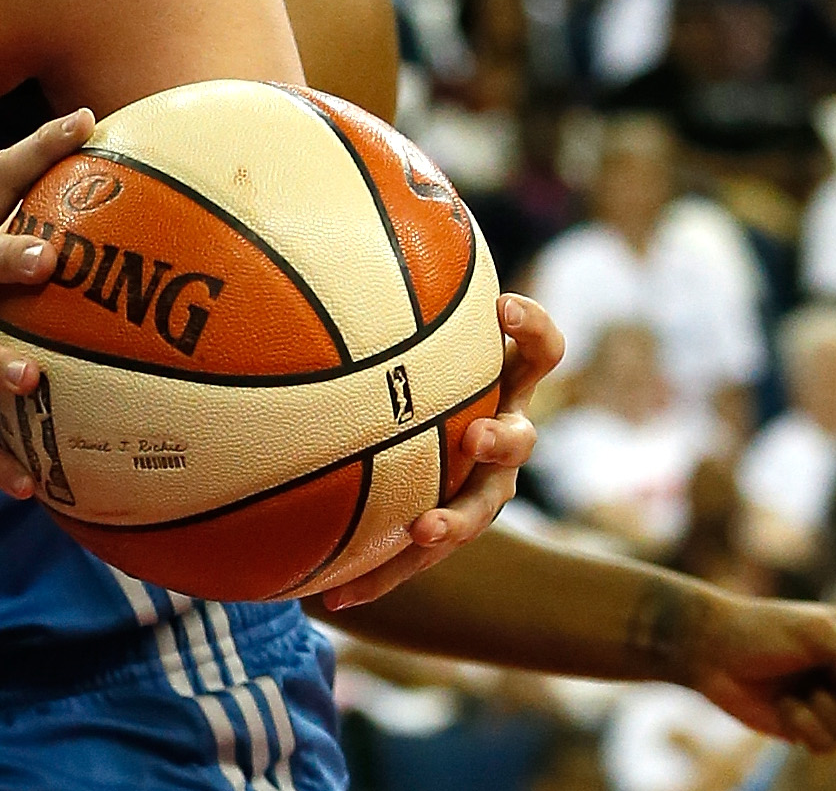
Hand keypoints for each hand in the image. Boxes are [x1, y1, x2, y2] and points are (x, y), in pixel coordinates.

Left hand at [320, 292, 564, 611]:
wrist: (409, 454)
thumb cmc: (400, 371)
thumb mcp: (394, 334)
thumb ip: (370, 295)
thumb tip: (297, 236)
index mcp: (497, 379)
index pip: (538, 349)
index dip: (533, 329)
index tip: (503, 309)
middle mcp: (499, 433)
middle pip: (522, 436)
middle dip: (505, 438)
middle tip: (478, 436)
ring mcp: (480, 487)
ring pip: (482, 507)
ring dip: (456, 518)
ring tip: (426, 527)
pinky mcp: (445, 529)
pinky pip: (416, 560)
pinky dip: (380, 577)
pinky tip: (331, 599)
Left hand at [690, 588, 835, 749]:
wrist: (708, 649)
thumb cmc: (760, 631)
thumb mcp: (818, 634)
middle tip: (824, 682)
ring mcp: (825, 701)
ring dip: (823, 714)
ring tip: (798, 694)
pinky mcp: (803, 726)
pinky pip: (825, 744)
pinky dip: (804, 727)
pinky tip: (783, 707)